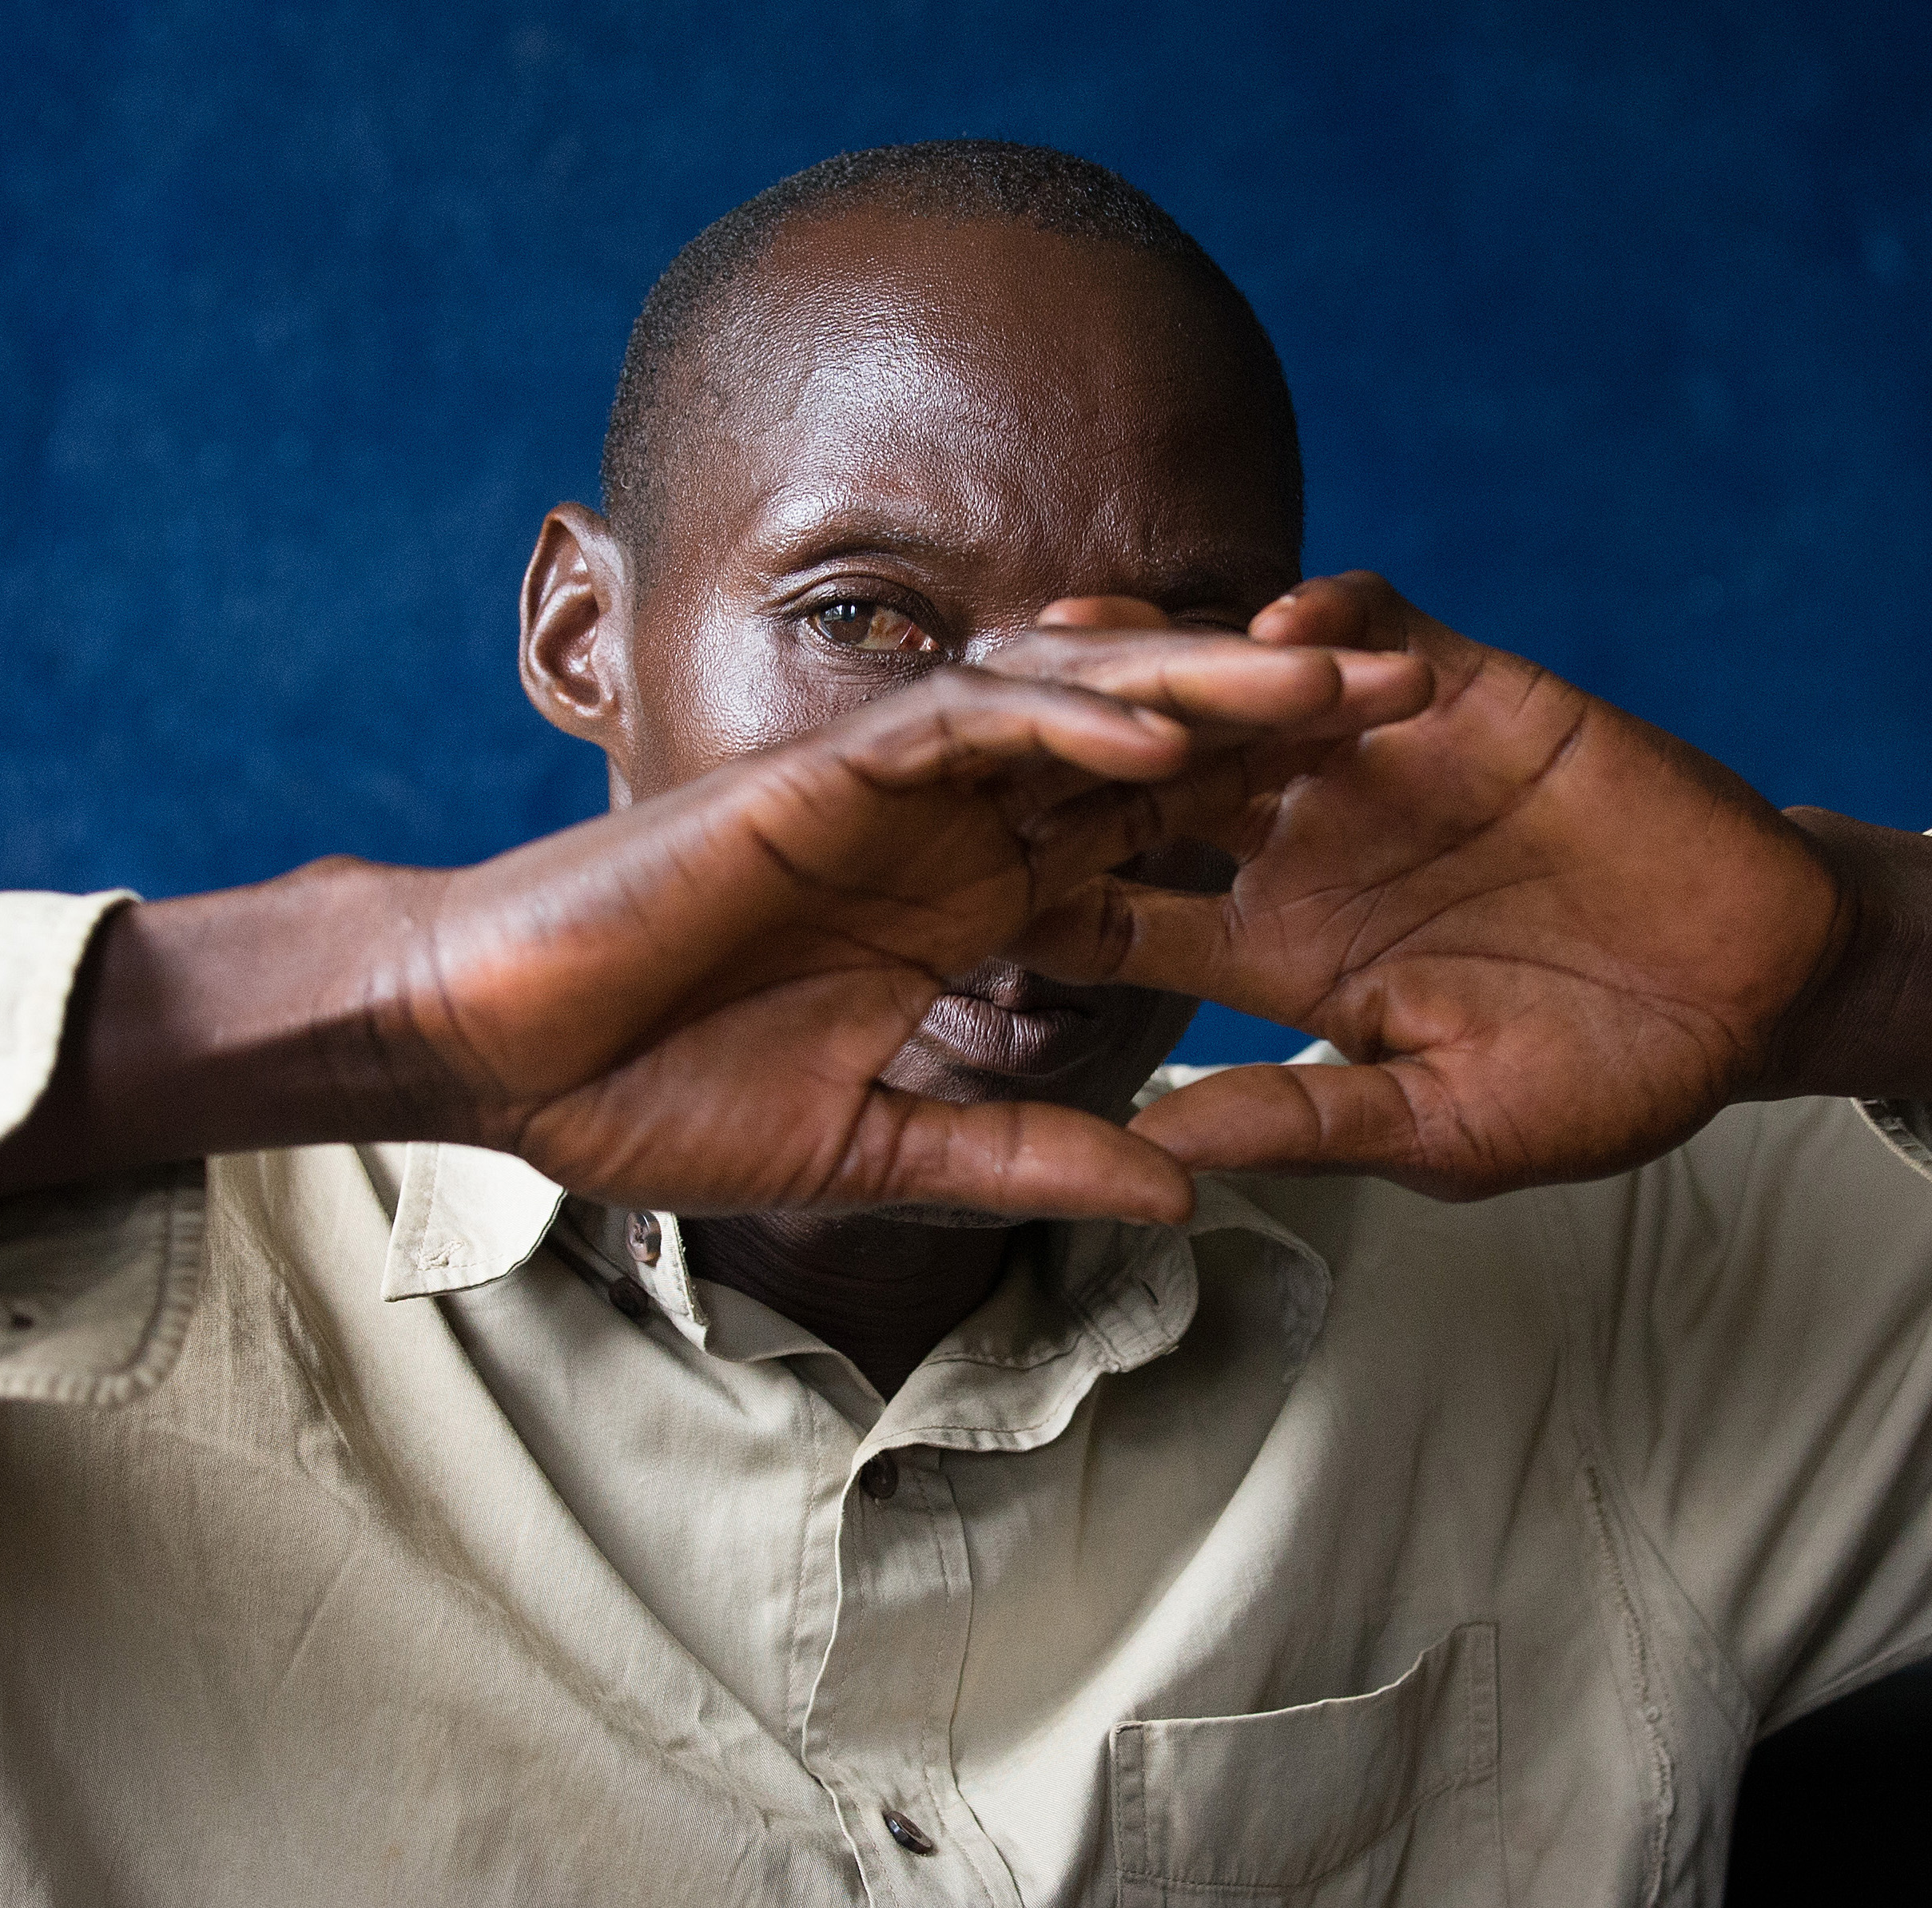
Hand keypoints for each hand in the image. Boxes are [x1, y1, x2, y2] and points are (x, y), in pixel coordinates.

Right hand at [0, 629, 1430, 1241]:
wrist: (500, 1054)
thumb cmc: (658, 1100)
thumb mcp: (882, 1151)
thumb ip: (1028, 1158)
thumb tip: (1183, 1198)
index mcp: (978, 908)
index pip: (1157, 852)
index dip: (1277, 840)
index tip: (1410, 847)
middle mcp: (957, 830)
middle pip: (1155, 756)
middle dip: (1286, 730)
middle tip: (1430, 705)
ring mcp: (894, 791)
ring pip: (1082, 708)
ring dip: (1210, 693)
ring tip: (1337, 685)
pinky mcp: (823, 773)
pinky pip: (969, 726)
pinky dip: (1065, 722)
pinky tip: (1166, 733)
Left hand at [1017, 574, 1850, 1198]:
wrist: (1754, 987)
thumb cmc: (1604, 1076)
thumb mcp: (1444, 1123)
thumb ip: (1304, 1121)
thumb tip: (1150, 1153)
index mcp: (1275, 951)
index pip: (1113, 913)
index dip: (1022, 902)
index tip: (923, 902)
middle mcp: (1303, 841)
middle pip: (1136, 779)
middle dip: (1047, 755)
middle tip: (948, 736)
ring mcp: (1377, 760)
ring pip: (1227, 687)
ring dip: (1150, 661)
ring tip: (1065, 642)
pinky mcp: (1466, 693)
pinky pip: (1372, 632)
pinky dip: (1322, 623)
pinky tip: (1274, 636)